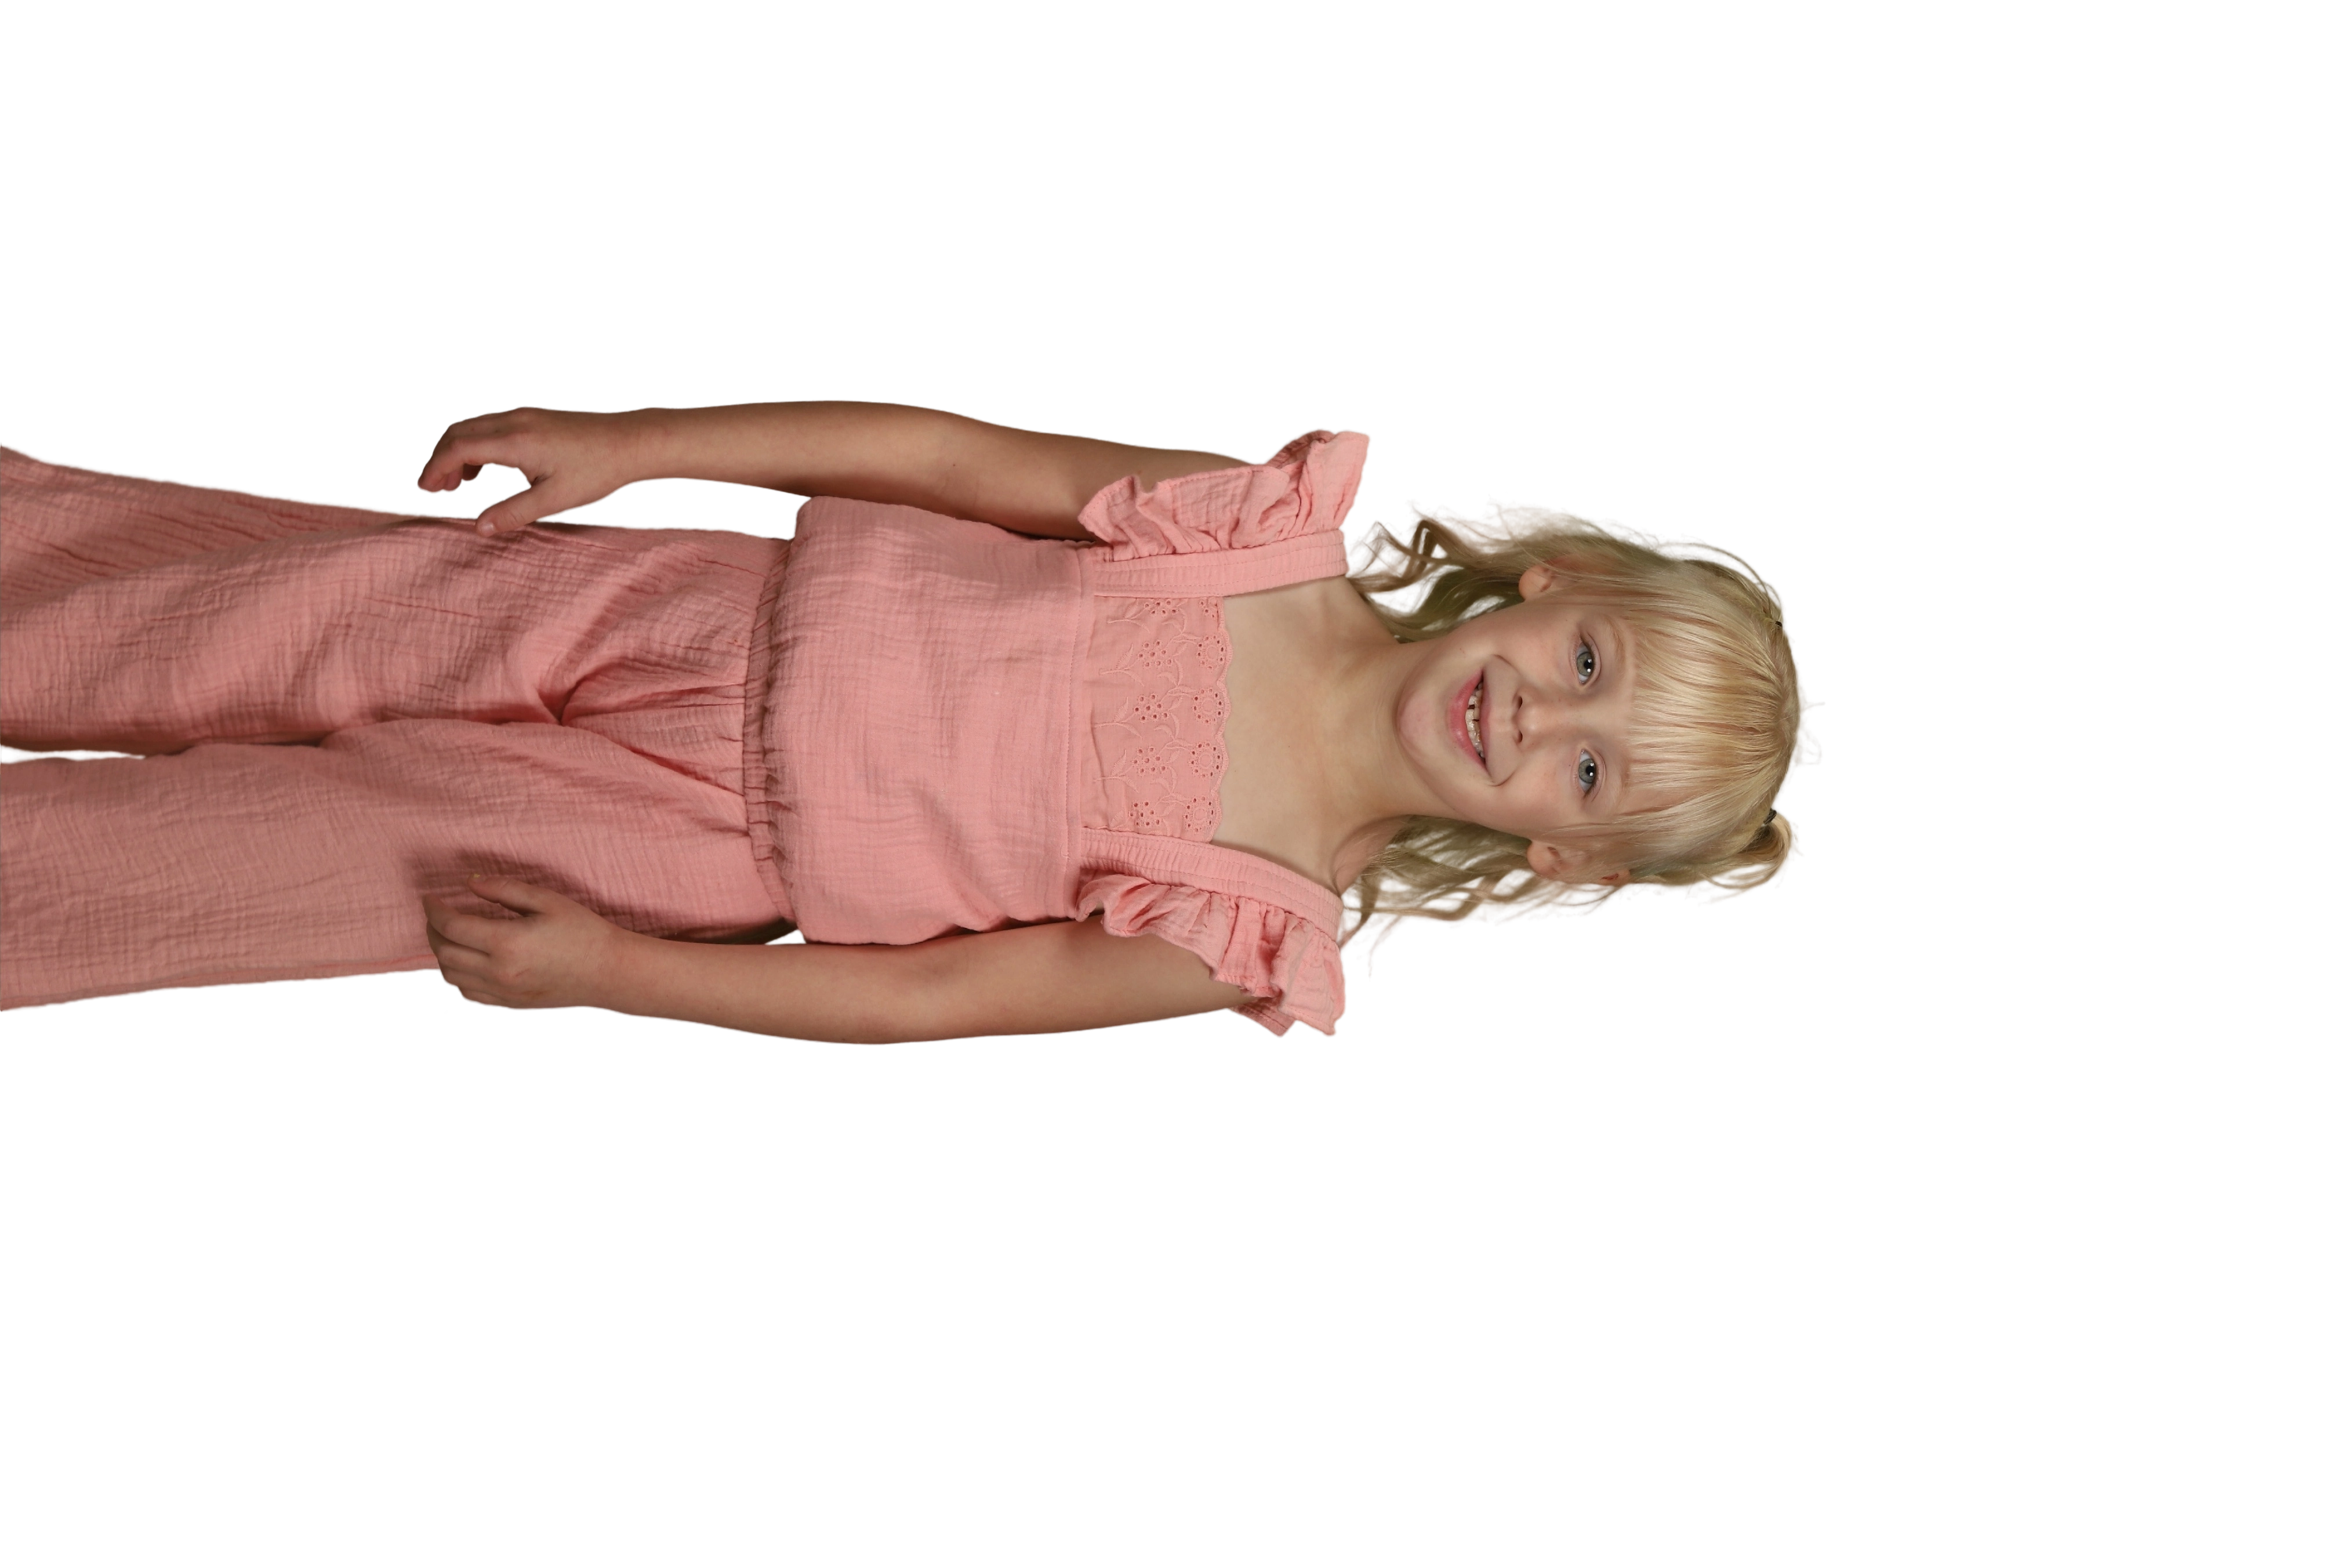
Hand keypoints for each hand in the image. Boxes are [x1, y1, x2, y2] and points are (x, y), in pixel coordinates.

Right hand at [416, 405, 655, 536]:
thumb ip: (514, 513)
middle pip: (457, 432)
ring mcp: (524, 415)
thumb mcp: (555, 499)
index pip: (457, 448)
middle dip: (440, 459)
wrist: (633, 441)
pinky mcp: (535, 417)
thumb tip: (479, 528)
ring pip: (473, 426)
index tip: (426, 491)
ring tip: (457, 482)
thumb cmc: (599, 469)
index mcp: (514, 440)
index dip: (435, 468)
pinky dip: (477, 443)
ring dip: (457, 450)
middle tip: (436, 490)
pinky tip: (486, 466)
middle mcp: (514, 421)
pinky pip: (492, 425)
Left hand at [422, 873, 635, 1011]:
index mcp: (507, 942)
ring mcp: (502, 992)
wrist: (608, 972)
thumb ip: (504, 889)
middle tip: (437, 914)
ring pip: (451, 976)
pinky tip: (467, 961)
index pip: (451, 926)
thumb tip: (469, 884)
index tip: (430, 898)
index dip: (434, 910)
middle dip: (432, 930)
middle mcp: (499, 972)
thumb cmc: (582, 931)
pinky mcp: (508, 1004)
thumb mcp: (547, 900)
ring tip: (450, 936)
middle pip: (444, 952)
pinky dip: (458, 976)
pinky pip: (468, 993)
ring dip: (442, 954)